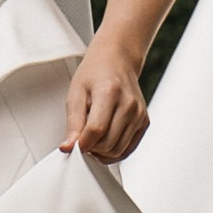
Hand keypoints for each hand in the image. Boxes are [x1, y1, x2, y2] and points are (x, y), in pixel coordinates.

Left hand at [61, 39, 148, 162]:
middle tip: (81, 138)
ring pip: (118, 151)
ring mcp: (139, 114)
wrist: (117, 61)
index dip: (81, 143)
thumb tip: (69, 148)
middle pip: (108, 144)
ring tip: (92, 138)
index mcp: (110, 92)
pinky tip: (104, 141)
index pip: (96, 130)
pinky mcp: (144, 122)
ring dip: (101, 152)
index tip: (72, 144)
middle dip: (90, 148)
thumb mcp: (75, 93)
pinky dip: (113, 151)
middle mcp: (129, 104)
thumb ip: (73, 123)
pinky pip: (128, 150)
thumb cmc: (95, 74)